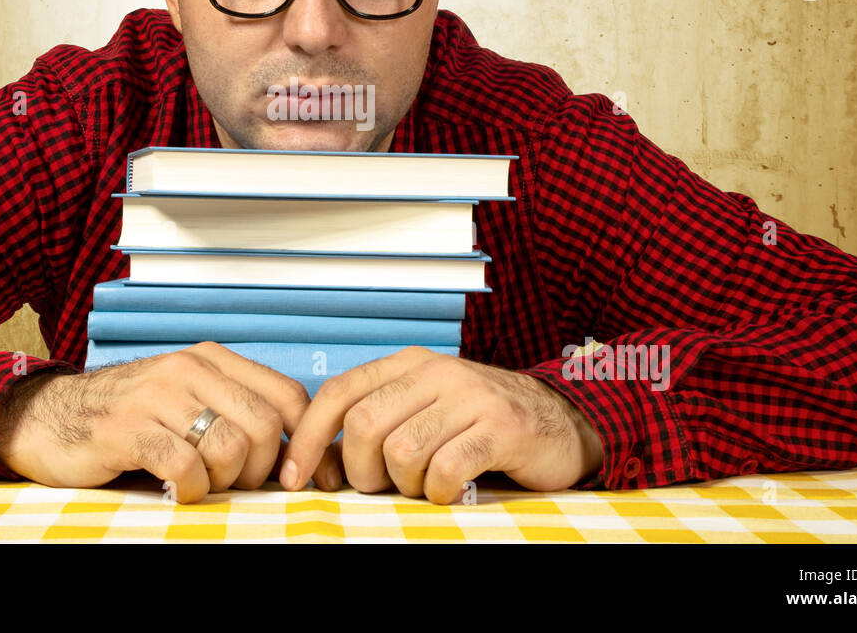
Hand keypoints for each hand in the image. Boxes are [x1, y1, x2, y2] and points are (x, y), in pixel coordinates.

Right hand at [0, 342, 342, 501]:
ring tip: (200, 483)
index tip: (290, 475)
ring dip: (222, 481)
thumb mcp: (187, 399)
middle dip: (259, 469)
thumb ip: (235, 412)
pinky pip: (185, 467)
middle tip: (235, 484)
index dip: (300, 441)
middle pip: (263, 426)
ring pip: (228, 447)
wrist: (48, 416)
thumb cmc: (128, 416)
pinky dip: (190, 490)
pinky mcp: (128, 430)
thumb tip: (292, 456)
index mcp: (211, 359)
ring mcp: (156, 397)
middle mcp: (187, 369)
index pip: (287, 395)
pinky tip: (176, 490)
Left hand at [280, 346, 603, 502]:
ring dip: (406, 485)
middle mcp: (437, 372)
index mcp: (409, 364)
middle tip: (383, 487)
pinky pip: (446, 468)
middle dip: (361, 470)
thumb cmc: (481, 424)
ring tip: (426, 484)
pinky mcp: (502, 427)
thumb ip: (375, 428)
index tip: (296, 476)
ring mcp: (471, 397)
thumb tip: (320, 464)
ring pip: (402, 451)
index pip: (339, 392)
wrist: (561, 421)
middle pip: (364, 425)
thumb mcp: (424, 412)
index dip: (310, 437)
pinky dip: (439, 492)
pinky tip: (451, 490)